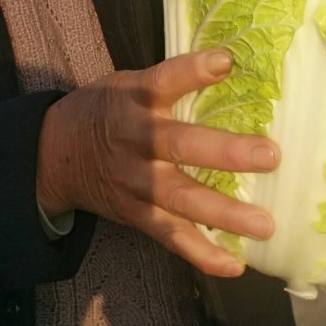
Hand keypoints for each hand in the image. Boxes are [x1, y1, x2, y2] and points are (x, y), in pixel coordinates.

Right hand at [36, 50, 278, 276]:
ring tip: (264, 225)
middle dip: (225, 152)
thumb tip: (233, 64)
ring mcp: (136, 181)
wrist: (54, 153)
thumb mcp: (129, 83)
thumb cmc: (108, 109)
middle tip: (270, 155)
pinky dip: (201, 253)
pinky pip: (170, 236)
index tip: (225, 61)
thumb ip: (172, 81)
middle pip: (179, 145)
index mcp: (136, 99)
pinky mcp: (136, 213)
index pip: (165, 80)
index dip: (193, 71)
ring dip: (224, 213)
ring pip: (180, 198)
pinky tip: (234, 264)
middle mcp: (137, 139)